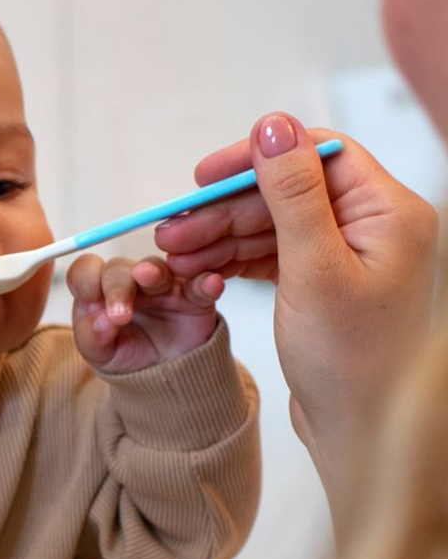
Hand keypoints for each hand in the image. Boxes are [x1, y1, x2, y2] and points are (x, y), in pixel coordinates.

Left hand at [68, 254, 223, 374]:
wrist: (164, 377)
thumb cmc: (126, 355)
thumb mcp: (100, 353)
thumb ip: (92, 337)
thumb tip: (100, 321)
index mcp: (100, 290)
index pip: (86, 270)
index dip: (86, 280)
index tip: (89, 300)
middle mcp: (130, 281)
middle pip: (118, 269)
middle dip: (116, 289)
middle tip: (120, 316)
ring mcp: (163, 286)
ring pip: (156, 269)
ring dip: (151, 272)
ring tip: (147, 276)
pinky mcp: (194, 298)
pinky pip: (201, 284)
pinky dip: (206, 282)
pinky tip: (210, 283)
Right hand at [154, 114, 437, 518]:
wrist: (363, 434)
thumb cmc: (353, 362)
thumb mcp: (314, 268)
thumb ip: (291, 193)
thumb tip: (273, 124)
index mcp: (388, 212)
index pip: (315, 156)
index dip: (255, 159)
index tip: (203, 177)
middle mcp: (373, 228)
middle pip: (285, 192)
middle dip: (223, 209)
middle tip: (171, 231)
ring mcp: (347, 257)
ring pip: (272, 225)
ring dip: (220, 235)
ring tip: (173, 255)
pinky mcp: (323, 284)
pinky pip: (272, 255)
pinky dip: (234, 259)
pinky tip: (200, 269)